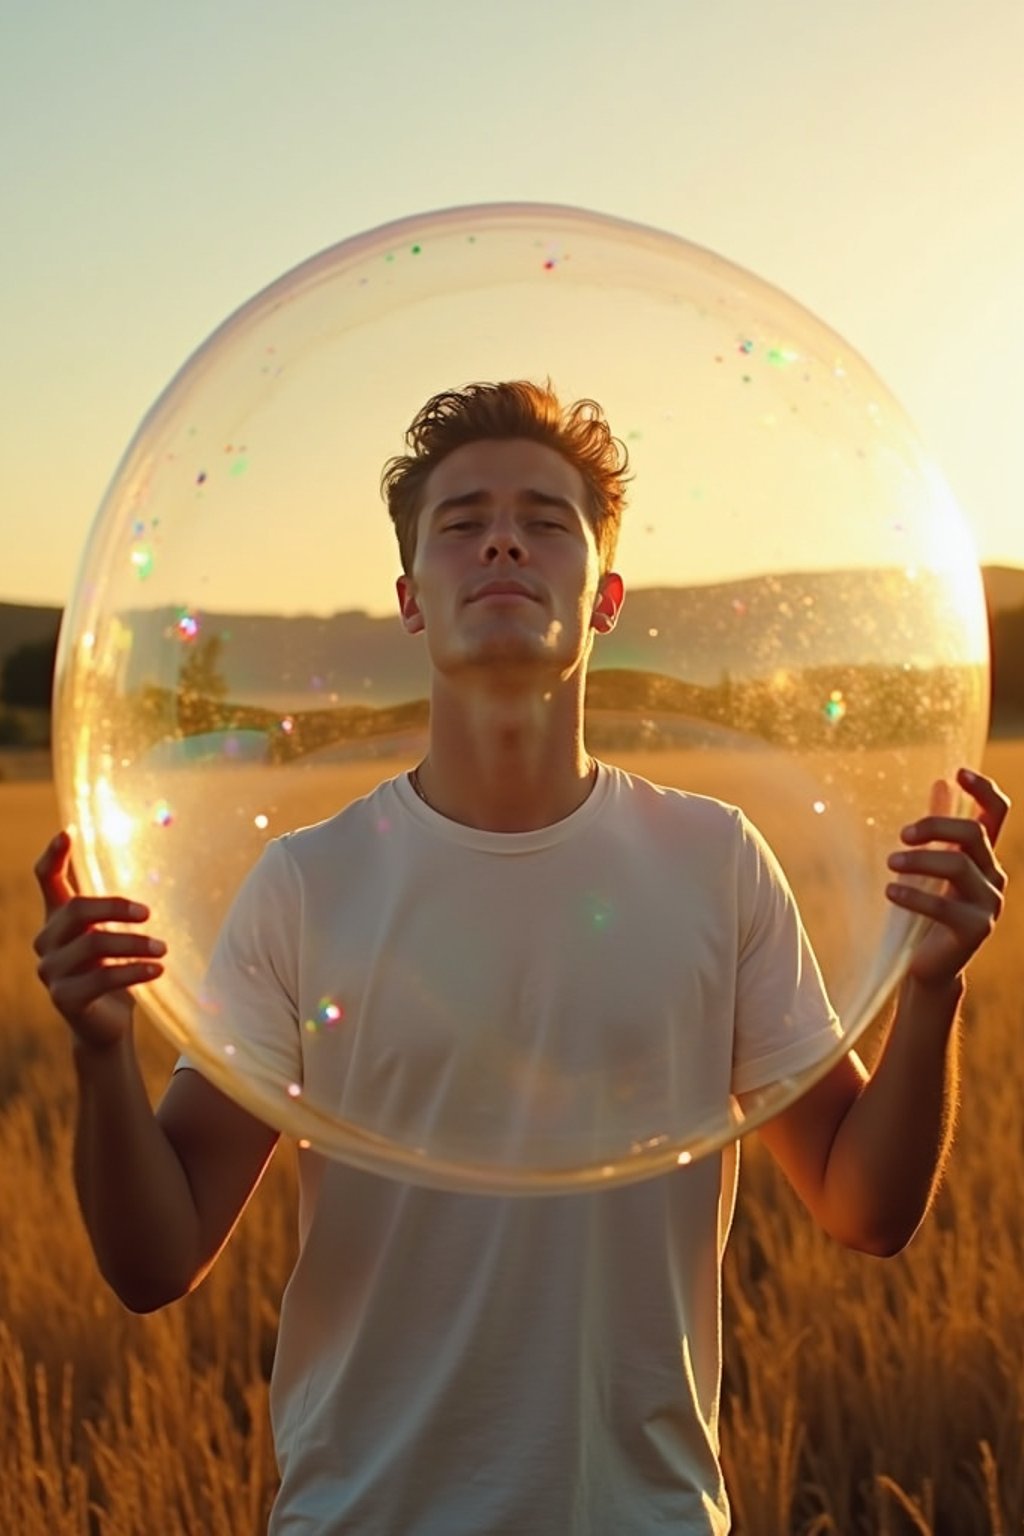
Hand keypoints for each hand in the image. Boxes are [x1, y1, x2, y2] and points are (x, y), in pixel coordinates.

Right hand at [33, 830, 165, 1051]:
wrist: (105, 1025)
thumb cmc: (110, 972)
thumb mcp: (107, 937)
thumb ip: (108, 913)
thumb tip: (135, 878)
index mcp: (57, 920)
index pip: (46, 881)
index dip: (53, 856)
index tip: (67, 833)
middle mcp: (46, 942)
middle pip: (76, 910)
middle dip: (115, 908)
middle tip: (149, 914)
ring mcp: (50, 971)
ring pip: (94, 945)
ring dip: (135, 945)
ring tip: (164, 949)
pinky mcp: (63, 998)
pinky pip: (102, 979)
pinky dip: (134, 971)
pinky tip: (158, 970)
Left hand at [886, 768, 1009, 989]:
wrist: (929, 964)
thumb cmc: (927, 911)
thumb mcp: (932, 866)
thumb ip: (939, 828)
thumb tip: (941, 783)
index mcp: (983, 857)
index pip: (997, 814)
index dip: (983, 790)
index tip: (958, 773)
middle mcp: (993, 877)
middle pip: (973, 834)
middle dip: (936, 827)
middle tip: (903, 835)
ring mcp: (989, 904)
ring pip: (958, 866)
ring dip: (919, 860)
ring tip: (890, 863)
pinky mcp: (976, 930)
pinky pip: (943, 905)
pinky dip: (913, 894)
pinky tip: (890, 891)